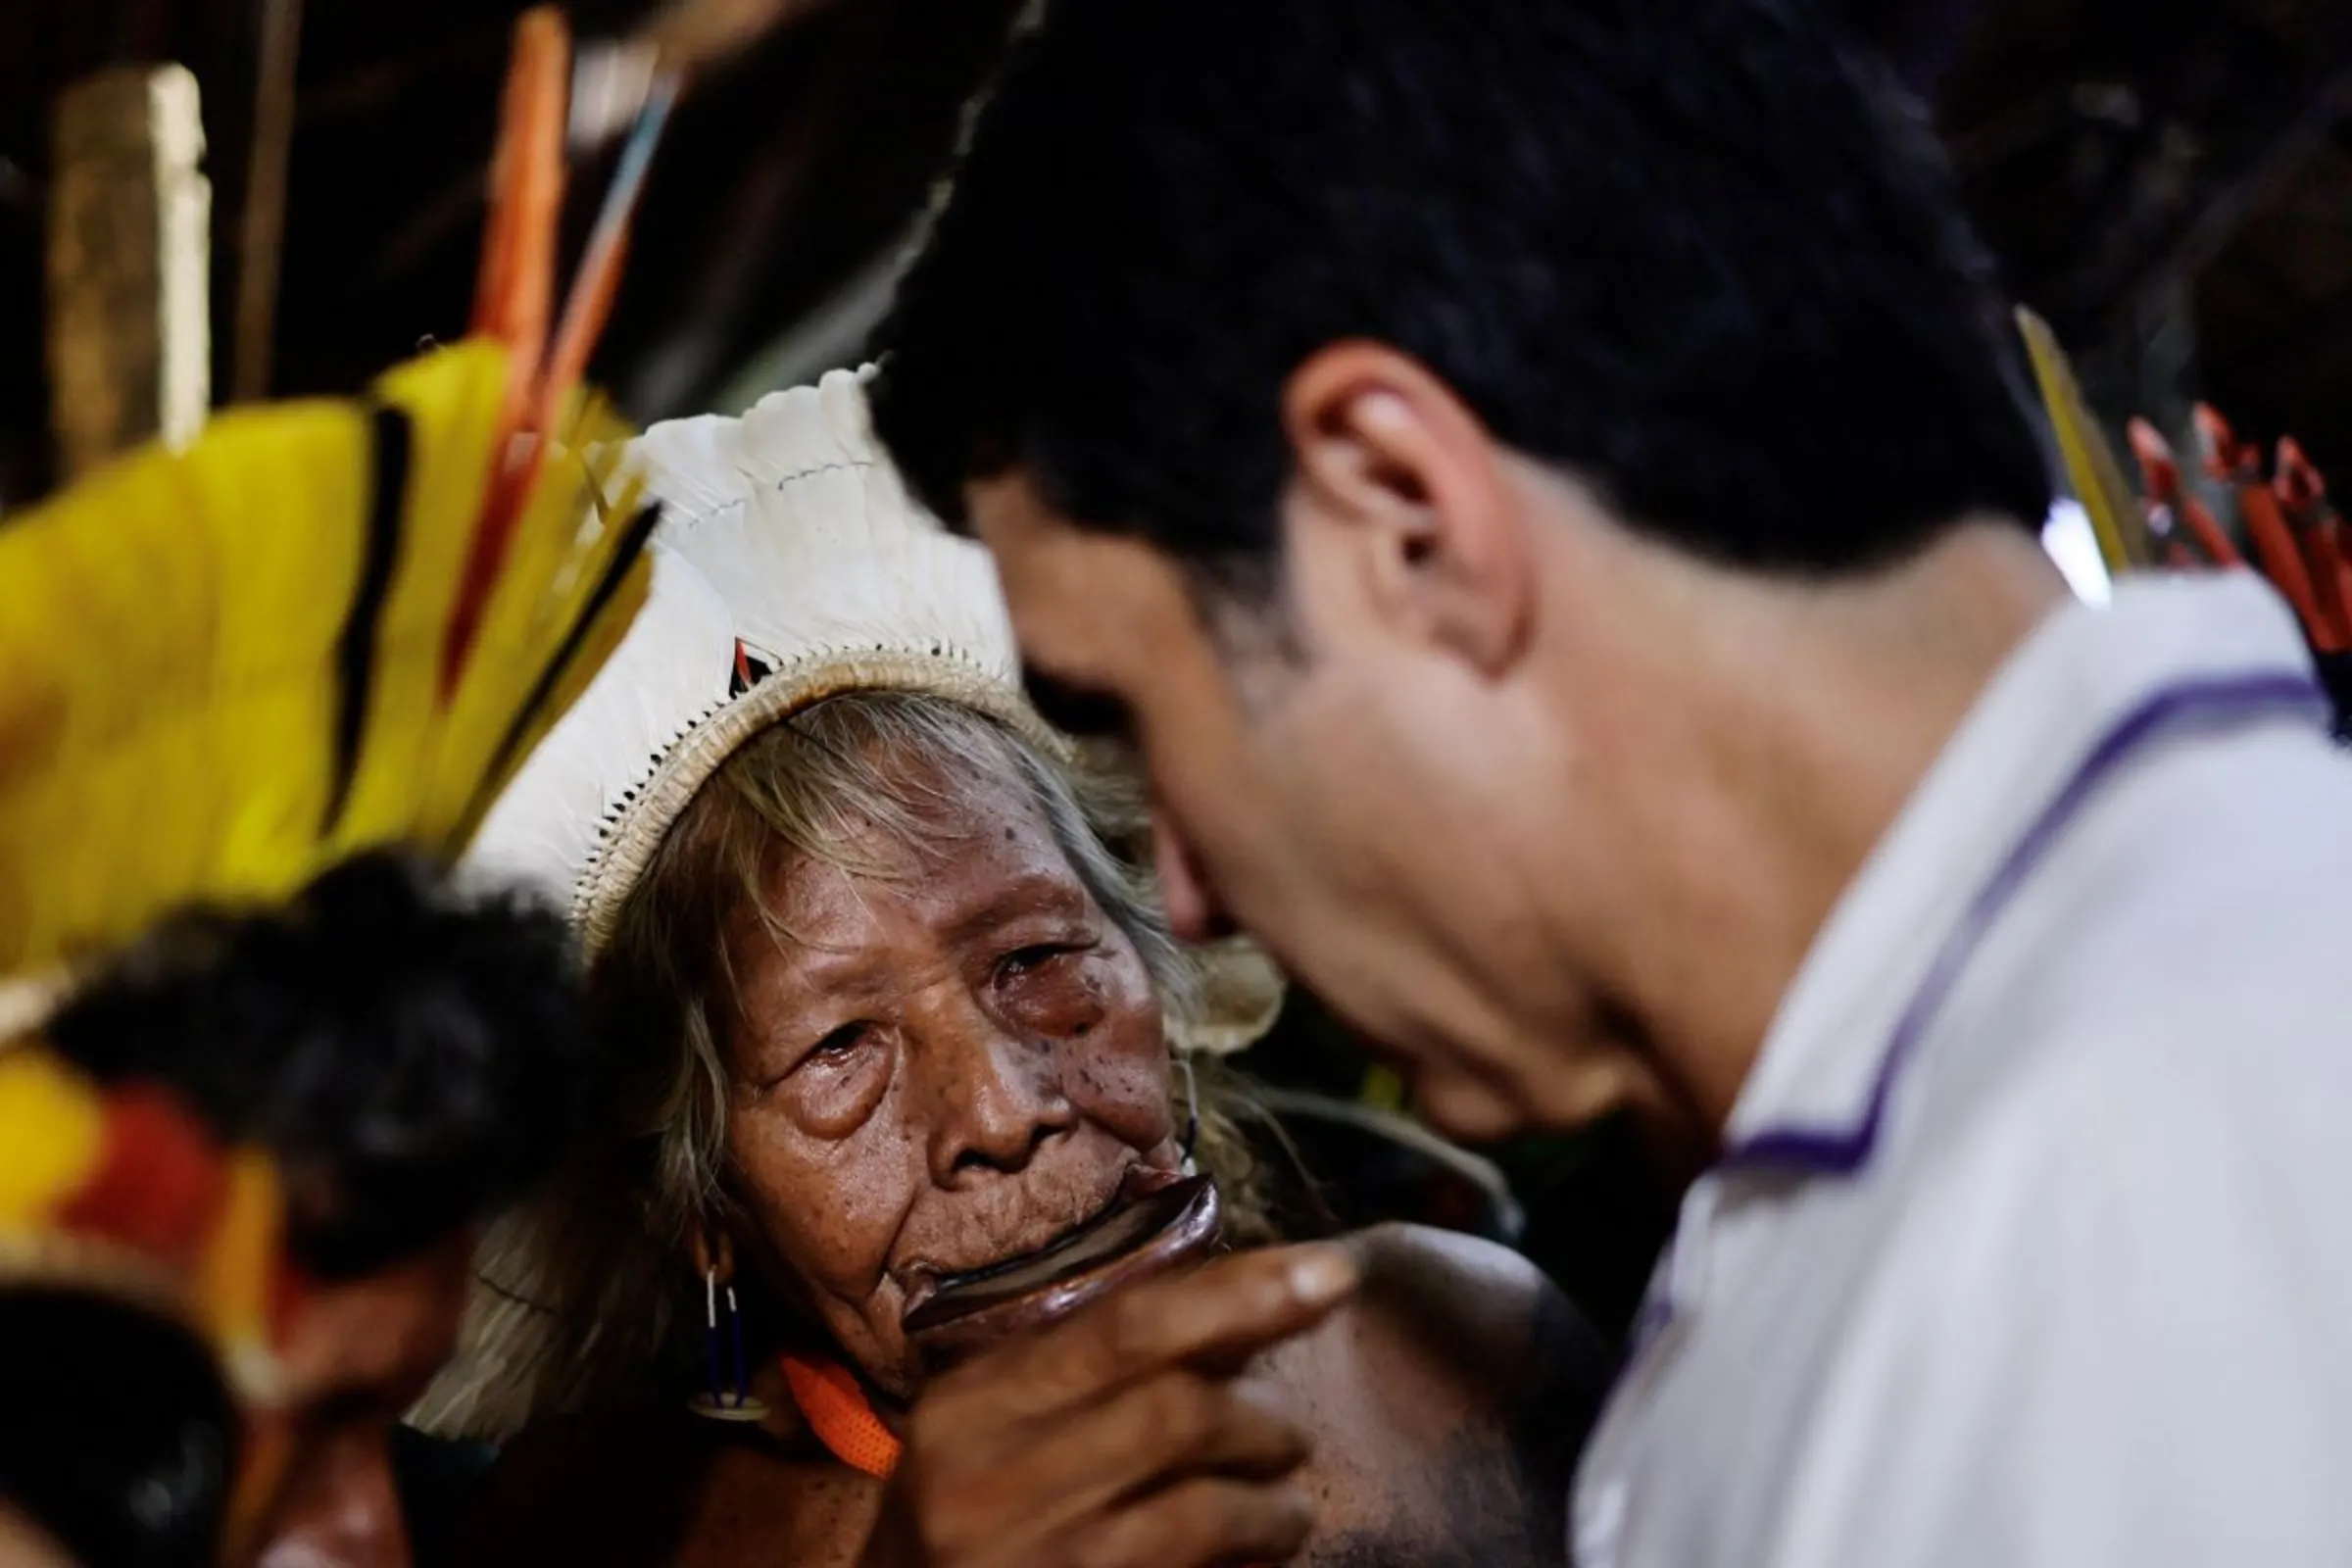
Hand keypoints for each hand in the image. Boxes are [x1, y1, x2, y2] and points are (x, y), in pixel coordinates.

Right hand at [862, 1243, 1358, 1567]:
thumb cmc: (966, 1525)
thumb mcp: (992, 1434)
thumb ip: (1087, 1374)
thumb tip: (1235, 1309)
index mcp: (971, 1406)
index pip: (1125, 1325)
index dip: (1241, 1293)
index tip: (1330, 1273)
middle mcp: (987, 1479)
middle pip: (1176, 1409)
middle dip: (1265, 1414)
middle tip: (1294, 1433)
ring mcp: (1032, 1560)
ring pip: (1201, 1504)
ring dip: (1270, 1499)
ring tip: (1285, 1506)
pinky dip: (1249, 1553)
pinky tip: (1264, 1549)